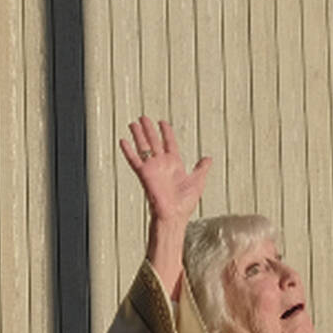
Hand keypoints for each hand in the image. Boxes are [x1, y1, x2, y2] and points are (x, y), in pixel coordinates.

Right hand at [122, 117, 212, 300]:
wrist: (174, 215)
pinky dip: (128, 151)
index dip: (166, 132)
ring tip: (133, 123)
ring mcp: (152, 168)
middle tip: (143, 117)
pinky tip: (123, 141)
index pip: (169, 143)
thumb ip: (201, 168)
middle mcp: (162, 164)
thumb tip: (209, 159)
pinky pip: (134, 160)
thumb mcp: (198, 181)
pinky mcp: (144, 174)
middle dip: (149, 130)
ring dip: (138, 135)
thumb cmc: (185, 203)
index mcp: (174, 164)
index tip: (162, 122)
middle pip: (154, 142)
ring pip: (144, 147)